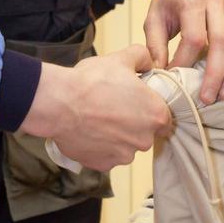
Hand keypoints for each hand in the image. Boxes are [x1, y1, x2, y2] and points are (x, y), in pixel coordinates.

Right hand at [20, 44, 171, 170]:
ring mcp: (123, 156)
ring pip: (125, 146)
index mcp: (156, 115)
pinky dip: (100, 147)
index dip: (150, 109)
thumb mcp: (121, 59)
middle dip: (133, 123)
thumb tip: (149, 62)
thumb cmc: (92, 81)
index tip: (137, 103)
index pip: (164, 118)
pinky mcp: (103, 165)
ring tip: (98, 119)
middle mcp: (144, 140)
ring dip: (116, 136)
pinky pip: (106, 156)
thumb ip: (143, 57)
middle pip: (144, 133)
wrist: (59, 104)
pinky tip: (89, 131)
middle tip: (114, 107)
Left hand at [145, 0, 223, 103]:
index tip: (175, 78)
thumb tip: (160, 73)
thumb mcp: (153, 17)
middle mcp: (217, 4)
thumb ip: (154, 44)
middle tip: (207, 98)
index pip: (194, 37)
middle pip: (222, 42)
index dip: (185, 61)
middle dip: (215, 74)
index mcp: (192, 1)